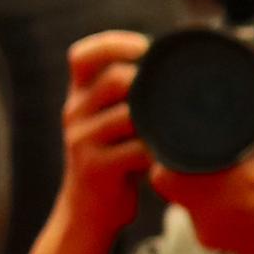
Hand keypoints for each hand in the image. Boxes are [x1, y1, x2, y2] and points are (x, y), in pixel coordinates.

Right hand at [53, 32, 156, 242]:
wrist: (87, 209)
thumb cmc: (110, 157)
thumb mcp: (104, 120)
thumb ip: (125, 96)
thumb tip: (172, 66)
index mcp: (77, 95)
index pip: (82, 55)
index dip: (113, 44)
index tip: (145, 47)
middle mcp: (74, 112)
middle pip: (115, 79)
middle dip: (149, 83)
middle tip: (173, 94)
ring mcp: (82, 140)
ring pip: (129, 115)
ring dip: (159, 120)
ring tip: (178, 125)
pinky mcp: (97, 168)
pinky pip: (136, 151)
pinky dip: (159, 151)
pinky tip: (171, 154)